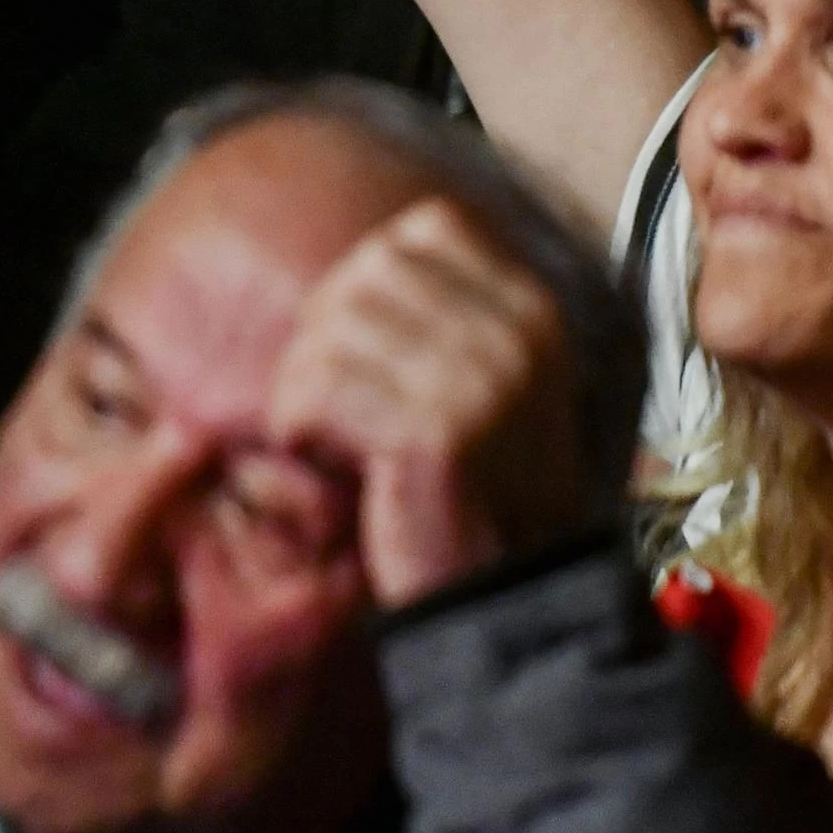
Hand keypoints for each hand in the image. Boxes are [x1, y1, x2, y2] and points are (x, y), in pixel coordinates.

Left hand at [262, 198, 591, 607]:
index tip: (357, 341)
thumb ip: (442, 318)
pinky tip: (328, 465)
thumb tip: (354, 269)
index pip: (432, 228)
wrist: (507, 603)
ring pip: (331, 331)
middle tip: (325, 400)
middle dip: (325, 331)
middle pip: (370, 272)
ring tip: (328, 439)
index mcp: (534, 312)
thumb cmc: (474, 498)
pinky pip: (317, 392)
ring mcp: (480, 379)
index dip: (371, 274)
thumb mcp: (485, 386)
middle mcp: (516, 334)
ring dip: (304, 387)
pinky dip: (298, 428)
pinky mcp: (432, 433)